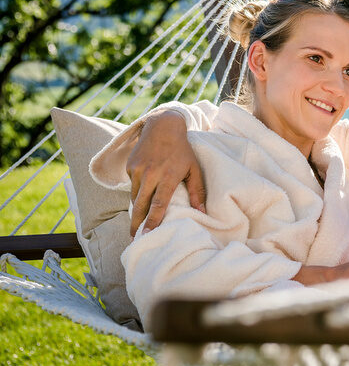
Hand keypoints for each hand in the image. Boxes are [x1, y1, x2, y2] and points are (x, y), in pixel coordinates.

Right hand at [126, 110, 205, 235]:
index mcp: (168, 176)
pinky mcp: (130, 166)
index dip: (153, 221)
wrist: (162, 127)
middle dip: (137, 224)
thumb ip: (197, 191)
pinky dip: (136, 193)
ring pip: (134, 197)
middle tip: (134, 239)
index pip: (158, 204)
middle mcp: (150, 174)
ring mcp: (137, 170)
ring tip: (137, 225)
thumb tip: (201, 212)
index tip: (147, 234)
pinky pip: (132, 185)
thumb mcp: (193, 168)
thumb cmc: (182, 150)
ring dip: (135, 211)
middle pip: (140, 206)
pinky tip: (141, 197)